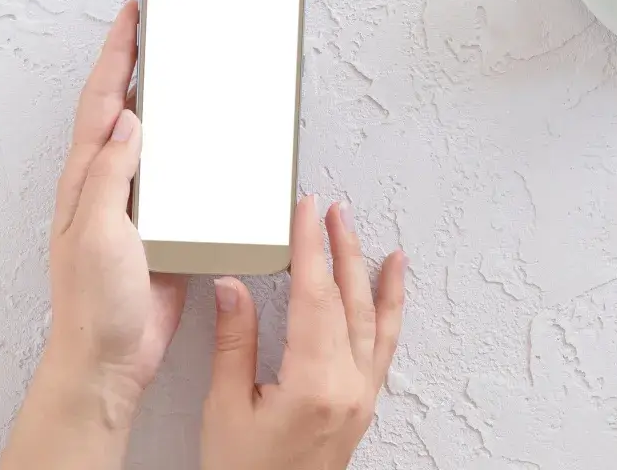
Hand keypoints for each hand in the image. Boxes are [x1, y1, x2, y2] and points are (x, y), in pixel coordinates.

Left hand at [0, 1, 187, 469]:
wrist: (109, 362)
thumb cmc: (94, 303)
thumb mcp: (99, 232)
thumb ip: (111, 175)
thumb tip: (130, 119)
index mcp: (85, 178)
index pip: (101, 99)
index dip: (116, 53)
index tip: (132, 12)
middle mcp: (106, 184)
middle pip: (124, 108)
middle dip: (140, 64)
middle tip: (165, 27)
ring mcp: (133, 206)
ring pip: (153, 140)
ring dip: (170, 105)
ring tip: (196, 71)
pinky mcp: (159, 230)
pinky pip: (177, 181)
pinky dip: (194, 155)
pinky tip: (215, 145)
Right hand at [202, 195, 405, 469]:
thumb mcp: (225, 407)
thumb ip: (234, 342)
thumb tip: (233, 285)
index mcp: (315, 383)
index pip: (315, 297)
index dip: (311, 247)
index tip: (306, 211)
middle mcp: (348, 387)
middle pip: (348, 301)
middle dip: (339, 249)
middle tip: (330, 209)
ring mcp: (361, 397)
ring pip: (372, 319)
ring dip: (366, 272)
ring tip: (363, 233)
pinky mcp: (362, 405)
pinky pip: (383, 346)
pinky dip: (389, 310)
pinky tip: (391, 287)